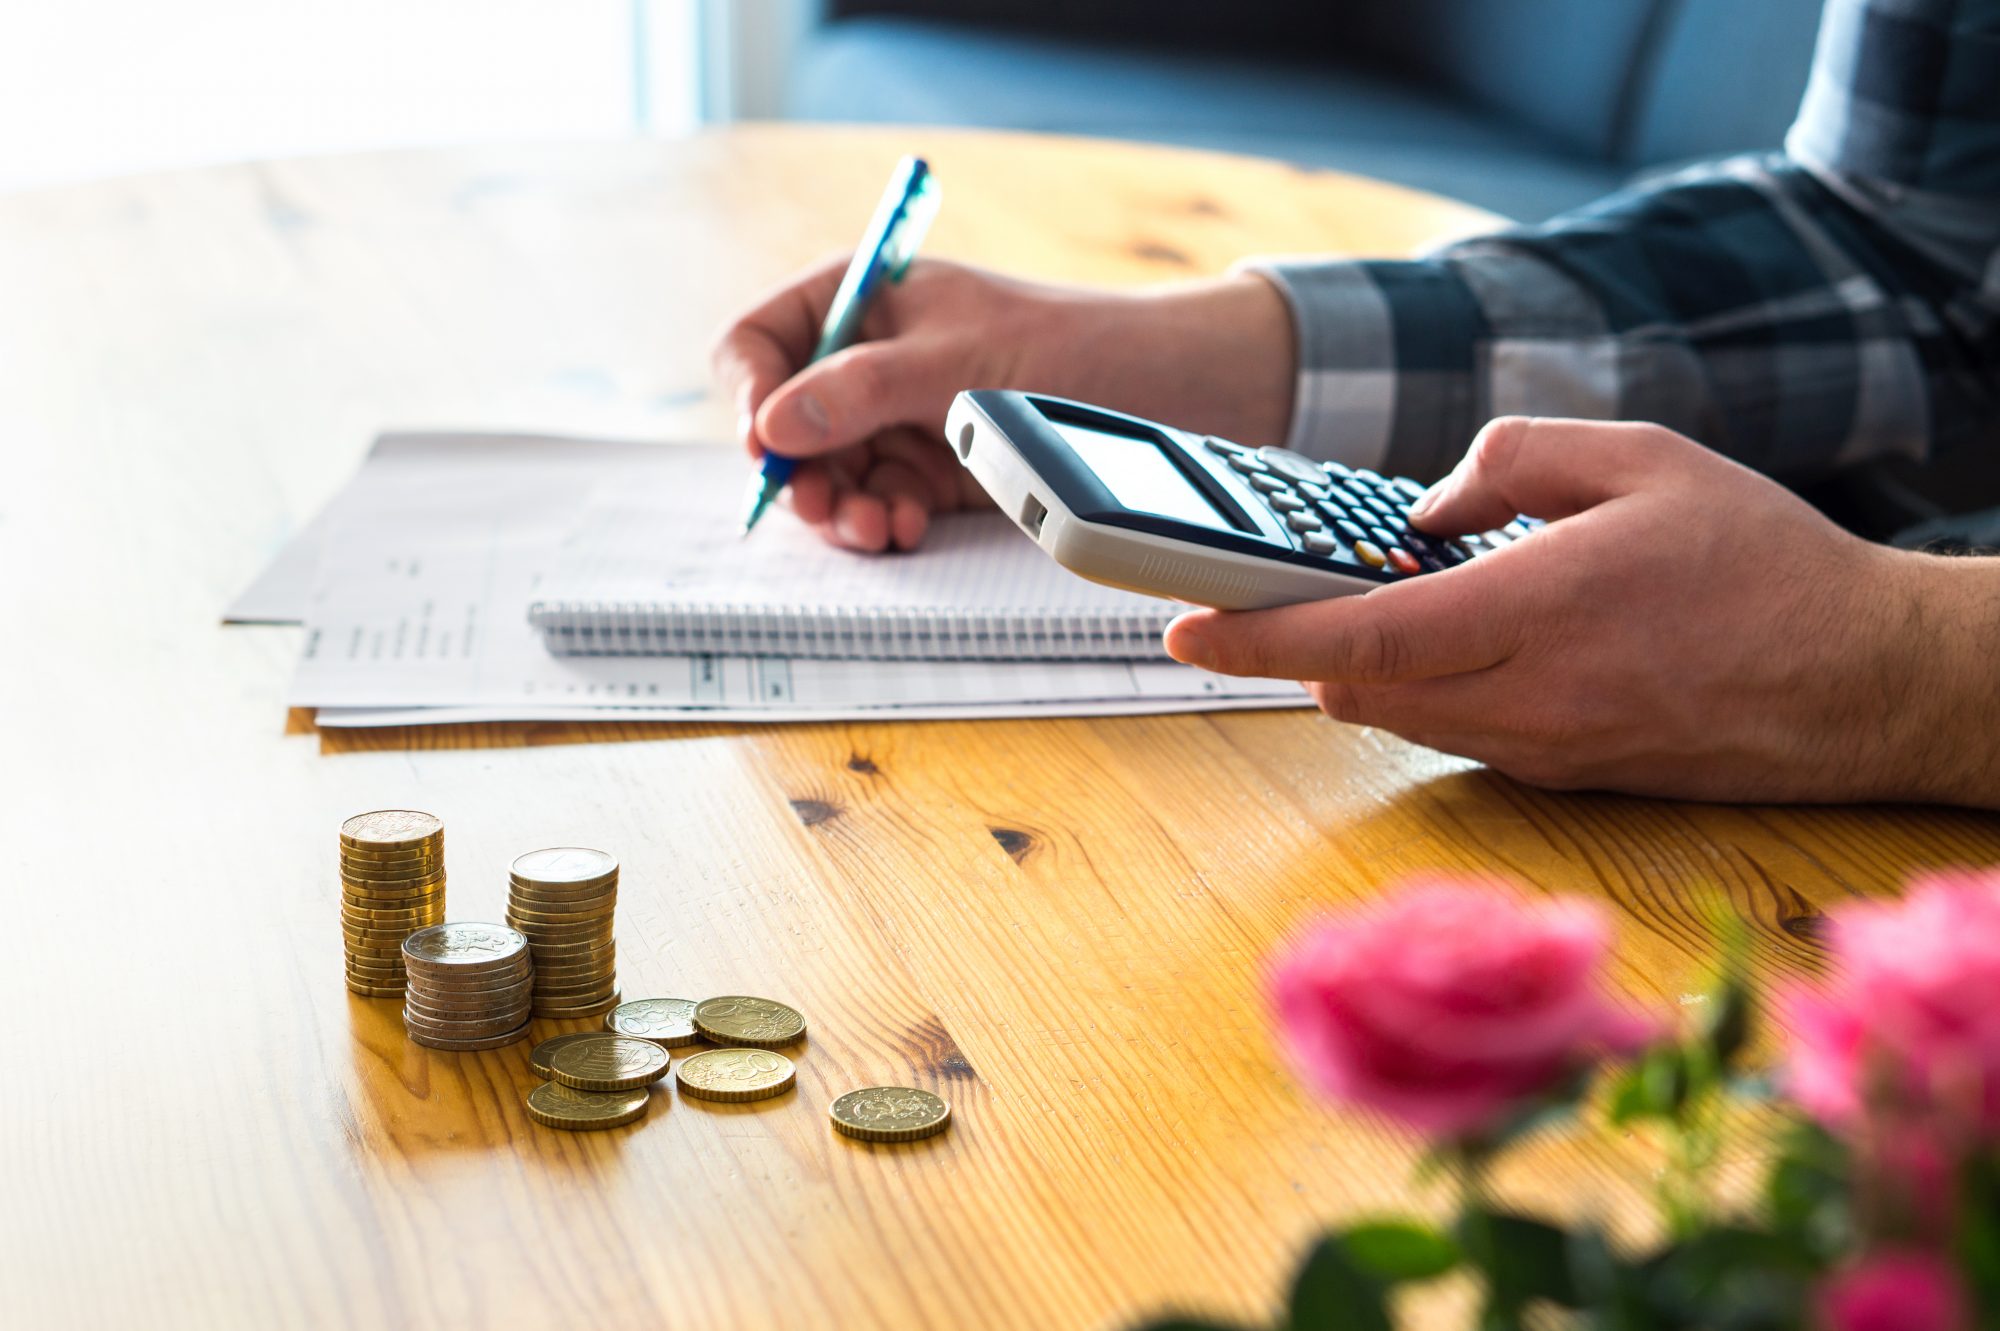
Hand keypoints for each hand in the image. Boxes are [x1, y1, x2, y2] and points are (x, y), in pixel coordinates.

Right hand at [711, 256, 1294, 550]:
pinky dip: (884, 520)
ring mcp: (899, 418)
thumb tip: (774, 426)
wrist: (1166, 385)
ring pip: (831, 474)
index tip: (765, 444)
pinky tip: (905, 529)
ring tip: (875, 529)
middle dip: (800, 470)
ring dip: (842, 508)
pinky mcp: (934, 469)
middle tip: (822, 509)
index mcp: (861, 299)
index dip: (750, 393)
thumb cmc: (1067, 343)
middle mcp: (868, 359)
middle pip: (787, 423)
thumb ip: (860, 390)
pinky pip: (879, 500)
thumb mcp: (956, 361)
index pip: (760, 339)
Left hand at [1164, 417, 1999, 805]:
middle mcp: (1530, 700)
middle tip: (1274, 594)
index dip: (1258, 638)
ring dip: (1363, 671)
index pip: (1360, 641)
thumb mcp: (1646, 457)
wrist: (1865, 681)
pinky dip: (1425, 692)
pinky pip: (1455, 735)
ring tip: (1375, 605)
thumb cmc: (1763, 562)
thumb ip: (1515, 459)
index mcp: (1540, 612)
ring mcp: (1544, 751)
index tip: (1183, 629)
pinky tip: (1460, 641)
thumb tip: (1424, 511)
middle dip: (1300, 648)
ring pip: (1399, 719)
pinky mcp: (1564, 776)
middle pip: (1356, 692)